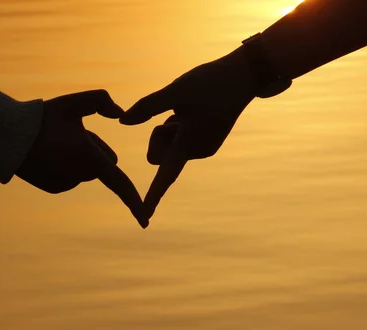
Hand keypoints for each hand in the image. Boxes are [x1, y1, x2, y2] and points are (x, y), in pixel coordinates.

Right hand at [16, 90, 148, 228]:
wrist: (6, 136)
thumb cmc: (43, 118)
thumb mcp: (75, 102)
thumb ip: (103, 101)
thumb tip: (121, 113)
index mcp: (90, 160)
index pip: (119, 183)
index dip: (134, 202)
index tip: (145, 222)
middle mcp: (79, 177)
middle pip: (103, 165)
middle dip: (96, 152)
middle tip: (73, 133)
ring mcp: (66, 185)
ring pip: (85, 170)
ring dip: (80, 158)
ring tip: (57, 141)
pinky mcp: (54, 188)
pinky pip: (71, 175)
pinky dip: (67, 165)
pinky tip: (50, 152)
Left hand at [120, 48, 257, 218]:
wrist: (245, 75)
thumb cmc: (210, 81)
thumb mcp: (175, 90)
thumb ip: (147, 107)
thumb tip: (122, 122)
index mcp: (189, 143)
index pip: (165, 176)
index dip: (153, 196)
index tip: (144, 216)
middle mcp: (198, 151)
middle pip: (159, 155)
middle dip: (159, 137)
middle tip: (174, 115)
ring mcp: (205, 147)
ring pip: (171, 145)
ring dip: (171, 129)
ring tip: (189, 110)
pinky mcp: (209, 141)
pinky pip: (183, 140)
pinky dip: (181, 127)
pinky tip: (196, 111)